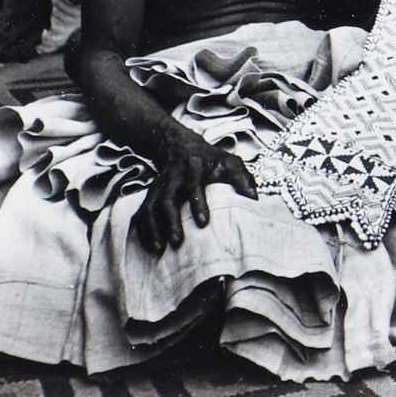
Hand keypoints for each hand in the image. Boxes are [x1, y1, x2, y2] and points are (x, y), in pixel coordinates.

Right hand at [133, 132, 255, 254]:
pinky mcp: (149, 195)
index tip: (204, 223)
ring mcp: (159, 187)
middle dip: (171, 221)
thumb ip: (243, 178)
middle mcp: (174, 177)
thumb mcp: (230, 162)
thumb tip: (254, 199)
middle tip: (178, 241)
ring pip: (151, 208)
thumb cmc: (211, 159)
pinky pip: (141, 214)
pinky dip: (143, 230)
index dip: (198, 203)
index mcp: (195, 167)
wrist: (182, 147)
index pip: (195, 185)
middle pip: (167, 199)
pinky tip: (150, 246)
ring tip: (160, 249)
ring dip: (153, 228)